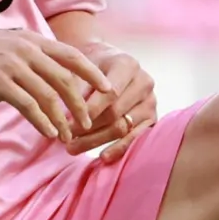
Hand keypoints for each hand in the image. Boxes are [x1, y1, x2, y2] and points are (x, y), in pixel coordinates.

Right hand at [0, 25, 112, 140]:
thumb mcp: (7, 41)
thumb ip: (29, 53)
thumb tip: (47, 72)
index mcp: (32, 40)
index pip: (72, 55)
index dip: (92, 73)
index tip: (107, 89)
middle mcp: (27, 50)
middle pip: (65, 79)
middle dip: (81, 103)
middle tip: (89, 122)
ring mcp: (13, 66)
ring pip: (49, 95)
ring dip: (63, 119)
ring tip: (69, 136)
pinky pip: (27, 105)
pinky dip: (42, 121)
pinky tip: (50, 133)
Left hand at [63, 46, 156, 162]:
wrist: (109, 63)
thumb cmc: (92, 66)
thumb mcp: (82, 67)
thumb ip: (76, 88)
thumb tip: (67, 116)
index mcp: (127, 65)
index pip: (110, 92)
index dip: (89, 111)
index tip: (68, 125)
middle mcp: (144, 82)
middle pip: (116, 113)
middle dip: (88, 129)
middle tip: (66, 140)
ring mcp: (151, 101)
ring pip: (123, 127)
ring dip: (96, 140)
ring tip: (73, 148)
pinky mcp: (152, 118)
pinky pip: (136, 138)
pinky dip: (119, 148)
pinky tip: (103, 156)